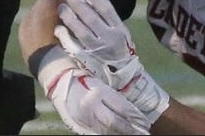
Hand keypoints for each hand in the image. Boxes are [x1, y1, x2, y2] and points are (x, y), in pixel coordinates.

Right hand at [36, 47, 151, 134]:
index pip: (120, 108)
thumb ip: (112, 94)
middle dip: (130, 129)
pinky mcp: (78, 124)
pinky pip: (95, 133)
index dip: (134, 116)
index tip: (145, 121)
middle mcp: (91, 106)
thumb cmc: (82, 75)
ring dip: (120, 134)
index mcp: (98, 92)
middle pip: (115, 122)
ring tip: (133, 135)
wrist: (58, 78)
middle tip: (144, 132)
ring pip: (105, 130)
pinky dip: (107, 135)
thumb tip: (130, 108)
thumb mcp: (98, 80)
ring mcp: (84, 117)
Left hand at [55, 0, 169, 121]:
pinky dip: (65, 36)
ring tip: (62, 7)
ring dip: (70, 17)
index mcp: (119, 29)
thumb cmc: (119, 50)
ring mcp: (99, 51)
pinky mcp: (89, 61)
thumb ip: (108, 19)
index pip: (106, 8)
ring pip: (82, 31)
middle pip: (92, 17)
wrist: (125, 79)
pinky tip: (58, 27)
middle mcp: (110, 39)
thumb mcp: (120, 32)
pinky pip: (75, 46)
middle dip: (78, 2)